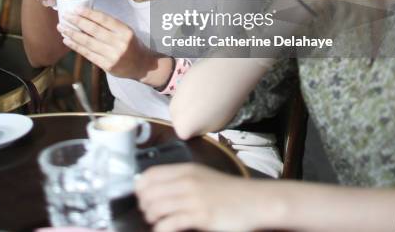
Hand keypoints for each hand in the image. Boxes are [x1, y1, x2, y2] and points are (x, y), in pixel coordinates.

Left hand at [58, 7, 153, 79]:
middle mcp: (119, 43)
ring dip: (73, 34)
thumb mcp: (125, 31)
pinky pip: (88, 54)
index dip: (88, 13)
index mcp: (125, 31)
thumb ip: (110, 25)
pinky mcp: (107, 66)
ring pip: (88, 42)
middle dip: (77, 22)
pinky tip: (67, 40)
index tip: (76, 9)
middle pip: (94, 30)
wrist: (142, 65)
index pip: (104, 19)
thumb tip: (87, 16)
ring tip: (62, 28)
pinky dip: (76, 47)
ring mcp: (113, 55)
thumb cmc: (131, 45)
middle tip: (65, 16)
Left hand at [136, 163, 269, 231]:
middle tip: (148, 213)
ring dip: (151, 218)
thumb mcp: (203, 177)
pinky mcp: (200, 216)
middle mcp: (187, 181)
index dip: (140, 187)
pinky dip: (162, 229)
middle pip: (149, 191)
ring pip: (156, 207)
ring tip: (156, 222)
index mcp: (186, 170)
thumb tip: (157, 188)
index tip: (141, 197)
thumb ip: (182, 179)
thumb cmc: (228, 192)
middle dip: (143, 205)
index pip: (150, 174)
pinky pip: (171, 223)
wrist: (254, 201)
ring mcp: (193, 198)